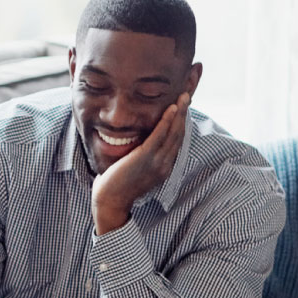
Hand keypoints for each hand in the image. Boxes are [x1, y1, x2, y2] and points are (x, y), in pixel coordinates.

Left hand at [92, 92, 190, 233]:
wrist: (110, 201)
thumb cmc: (118, 186)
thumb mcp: (136, 169)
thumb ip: (142, 157)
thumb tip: (140, 144)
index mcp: (164, 167)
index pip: (176, 141)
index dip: (181, 123)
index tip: (183, 108)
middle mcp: (165, 164)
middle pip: (179, 134)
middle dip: (184, 114)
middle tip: (187, 96)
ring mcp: (157, 161)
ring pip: (173, 133)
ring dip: (179, 113)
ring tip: (183, 97)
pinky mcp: (145, 158)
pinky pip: (159, 136)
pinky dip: (167, 121)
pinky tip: (171, 109)